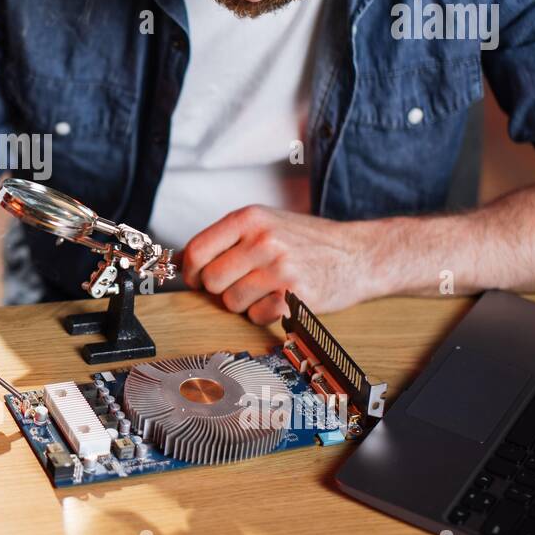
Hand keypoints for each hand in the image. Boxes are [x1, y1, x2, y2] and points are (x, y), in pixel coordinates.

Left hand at [181, 205, 374, 324]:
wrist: (358, 254)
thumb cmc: (306, 241)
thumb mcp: (265, 224)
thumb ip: (224, 240)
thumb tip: (176, 262)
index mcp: (250, 218)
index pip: (196, 251)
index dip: (190, 272)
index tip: (197, 279)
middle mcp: (263, 240)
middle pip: (210, 281)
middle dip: (220, 289)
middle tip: (241, 284)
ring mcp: (280, 268)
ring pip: (231, 302)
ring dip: (243, 303)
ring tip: (266, 290)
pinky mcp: (295, 296)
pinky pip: (256, 316)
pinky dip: (263, 315)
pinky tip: (279, 301)